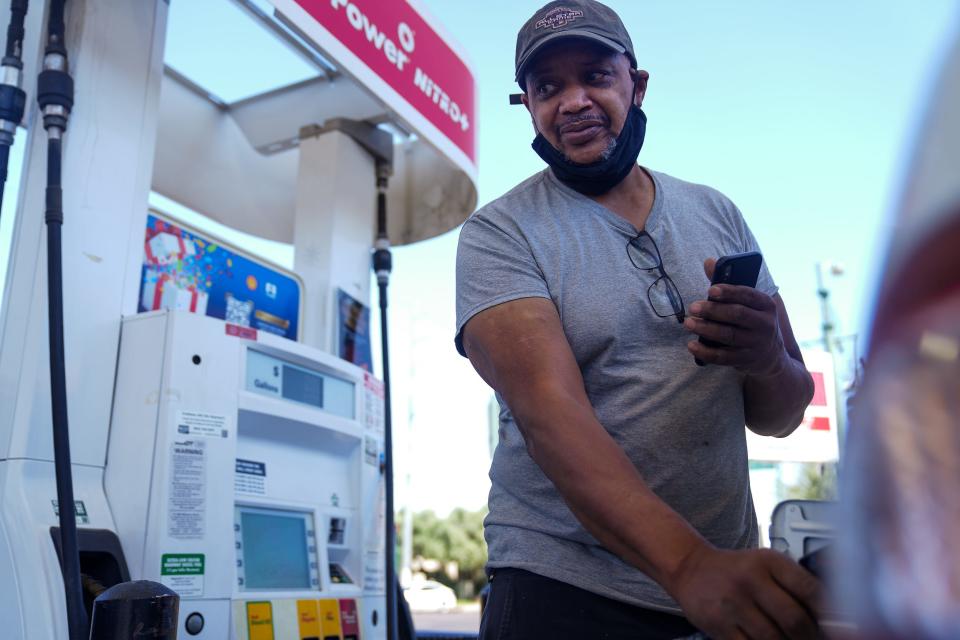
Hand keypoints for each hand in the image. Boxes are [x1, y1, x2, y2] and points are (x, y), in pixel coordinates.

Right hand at [668, 545, 821, 639]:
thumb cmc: (736, 570)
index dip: (829, 613)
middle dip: (809, 636)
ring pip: (774, 639)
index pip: (810, 589)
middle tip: (813, 638)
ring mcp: (733, 603)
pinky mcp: (719, 624)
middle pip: (795, 620)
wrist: (691, 569)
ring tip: (790, 639)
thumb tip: (830, 614)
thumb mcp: (765, 563)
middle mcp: (750, 579)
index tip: (836, 624)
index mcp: (769, 562)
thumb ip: (794, 582)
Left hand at [685, 258, 785, 376]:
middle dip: (713, 310)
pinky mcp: (746, 360)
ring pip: (729, 335)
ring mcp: (756, 344)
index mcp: (766, 305)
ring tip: (688, 323)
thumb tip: (708, 261)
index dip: (729, 292)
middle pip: (737, 314)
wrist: (770, 356)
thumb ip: (727, 283)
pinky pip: (724, 357)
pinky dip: (706, 352)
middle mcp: (765, 324)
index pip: (748, 295)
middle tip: (692, 307)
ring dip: (706, 329)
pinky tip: (691, 345)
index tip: (710, 289)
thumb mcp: (747, 303)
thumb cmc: (752, 321)